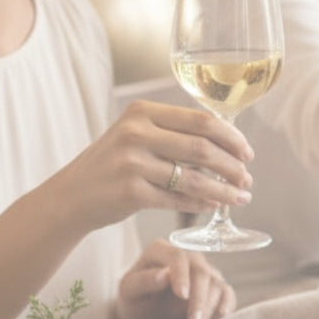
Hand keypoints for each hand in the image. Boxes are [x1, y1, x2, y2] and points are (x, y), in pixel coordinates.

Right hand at [49, 100, 254, 231]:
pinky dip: (200, 204)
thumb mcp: (135, 135)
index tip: (248, 153)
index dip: (232, 138)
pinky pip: (178, 200)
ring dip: (223, 190)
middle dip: (233, 166)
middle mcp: (135, 133)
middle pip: (202, 148)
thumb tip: (228, 141)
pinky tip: (212, 206)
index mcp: (142, 112)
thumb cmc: (112, 164)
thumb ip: (173, 131)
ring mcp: (131, 163)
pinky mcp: (130, 193)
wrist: (71, 196)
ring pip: (194, 178)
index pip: (201, 120)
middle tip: (247, 179)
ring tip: (240, 197)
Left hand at [116, 239, 236, 318]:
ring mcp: (203, 270)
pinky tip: (221, 316)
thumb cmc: (135, 300)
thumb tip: (165, 274)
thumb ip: (143, 281)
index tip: (182, 295)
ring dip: (210, 305)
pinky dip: (227, 304)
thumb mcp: (129, 292)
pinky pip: (226, 292)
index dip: (182, 274)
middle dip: (199, 297)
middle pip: (201, 271)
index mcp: (160, 250)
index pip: (178, 256)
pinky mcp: (214, 286)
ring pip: (215, 283)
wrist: (145, 315)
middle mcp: (186, 256)